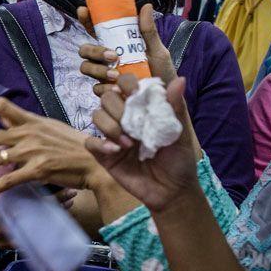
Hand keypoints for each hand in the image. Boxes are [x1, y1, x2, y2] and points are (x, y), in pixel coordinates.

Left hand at [0, 93, 102, 197]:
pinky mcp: (38, 170)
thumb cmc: (73, 146)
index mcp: (30, 121)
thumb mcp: (49, 128)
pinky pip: (9, 180)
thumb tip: (6, 123)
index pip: (0, 104)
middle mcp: (28, 134)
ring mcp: (32, 152)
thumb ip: (27, 126)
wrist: (97, 162)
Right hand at [78, 4, 175, 95]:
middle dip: (94, 51)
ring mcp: (103, 74)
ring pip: (85, 67)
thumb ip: (149, 31)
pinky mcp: (105, 91)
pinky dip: (105, 87)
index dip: (86, 20)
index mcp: (115, 44)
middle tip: (113, 56)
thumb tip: (146, 6)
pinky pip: (95, 87)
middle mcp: (105, 58)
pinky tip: (118, 89)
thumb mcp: (157, 50)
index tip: (84, 10)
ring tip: (116, 75)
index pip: (95, 29)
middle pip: (85, 49)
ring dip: (98, 69)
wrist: (166, 98)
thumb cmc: (161, 71)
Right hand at [85, 75, 199, 212]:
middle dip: (118, 109)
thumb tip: (180, 79)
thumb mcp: (179, 132)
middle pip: (107, 98)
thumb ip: (175, 106)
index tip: (135, 93)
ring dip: (110, 126)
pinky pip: (90, 142)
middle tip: (133, 125)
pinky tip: (116, 151)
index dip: (126, 83)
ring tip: (128, 143)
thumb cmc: (178, 160)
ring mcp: (112, 135)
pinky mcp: (104, 154)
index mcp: (142, 108)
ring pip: (96, 116)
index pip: (126, 84)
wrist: (171, 191)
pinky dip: (101, 144)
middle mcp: (124, 118)